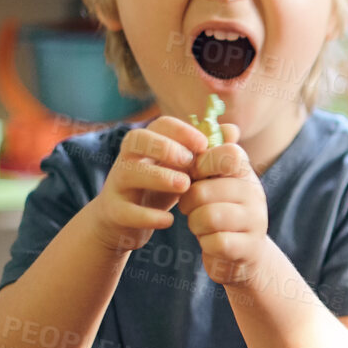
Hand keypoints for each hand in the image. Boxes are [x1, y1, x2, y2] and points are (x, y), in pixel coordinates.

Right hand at [87, 116, 207, 253]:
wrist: (126, 223)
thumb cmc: (159, 189)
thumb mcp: (183, 170)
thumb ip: (207, 152)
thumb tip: (232, 130)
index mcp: (146, 146)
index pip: (158, 125)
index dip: (181, 130)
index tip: (203, 144)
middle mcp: (127, 160)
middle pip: (135, 139)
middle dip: (164, 146)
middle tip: (189, 161)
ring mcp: (117, 185)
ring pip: (128, 172)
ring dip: (158, 176)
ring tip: (184, 185)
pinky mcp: (114, 212)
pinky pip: (125, 210)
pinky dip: (148, 215)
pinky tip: (169, 220)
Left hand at [177, 122, 269, 286]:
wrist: (242, 254)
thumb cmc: (221, 211)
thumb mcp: (218, 181)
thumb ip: (213, 156)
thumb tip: (226, 125)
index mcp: (245, 172)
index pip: (226, 153)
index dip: (201, 164)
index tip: (195, 177)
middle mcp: (255, 193)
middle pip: (203, 191)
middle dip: (189, 202)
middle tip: (193, 207)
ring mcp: (255, 221)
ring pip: (206, 217)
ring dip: (195, 224)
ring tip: (202, 225)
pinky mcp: (247, 248)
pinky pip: (214, 242)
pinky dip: (206, 244)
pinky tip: (212, 243)